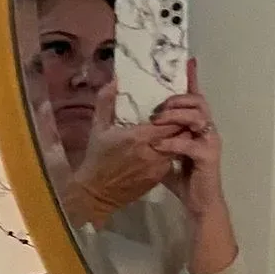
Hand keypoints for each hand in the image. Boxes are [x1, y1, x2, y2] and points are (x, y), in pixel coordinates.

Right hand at [58, 82, 182, 225]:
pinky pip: (171, 161)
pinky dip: (170, 154)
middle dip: (179, 126)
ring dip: (176, 140)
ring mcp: (157, 168)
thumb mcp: (98, 128)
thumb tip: (115, 80)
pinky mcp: (158, 179)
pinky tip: (162, 149)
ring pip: (177, 148)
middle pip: (179, 134)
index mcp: (139, 137)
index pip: (171, 122)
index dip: (174, 115)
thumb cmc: (96, 158)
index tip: (170, 109)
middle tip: (175, 119)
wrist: (95, 194)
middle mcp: (152, 152)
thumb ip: (106, 102)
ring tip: (170, 132)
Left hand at [154, 61, 239, 273]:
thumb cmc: (183, 178)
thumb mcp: (163, 152)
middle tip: (157, 106)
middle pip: (197, 100)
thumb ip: (156, 136)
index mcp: (196, 124)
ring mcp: (210, 141)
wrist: (199, 204)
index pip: (194, 96)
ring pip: (198, 116)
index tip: (187, 60)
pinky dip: (173, 143)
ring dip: (175, 115)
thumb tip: (136, 124)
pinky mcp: (208, 156)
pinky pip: (191, 143)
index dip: (191, 78)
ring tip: (156, 121)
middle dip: (176, 98)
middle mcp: (207, 128)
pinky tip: (159, 145)